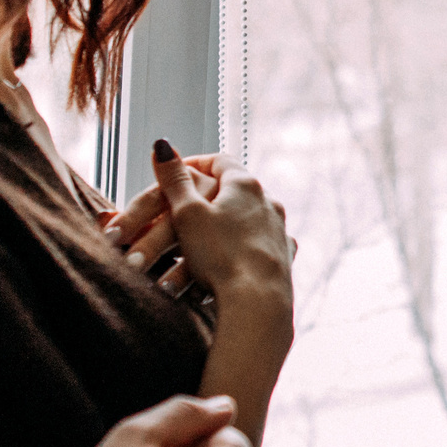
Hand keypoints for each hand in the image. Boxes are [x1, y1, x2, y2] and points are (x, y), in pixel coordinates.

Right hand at [108, 143, 292, 306]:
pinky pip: (260, 245)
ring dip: (228, 223)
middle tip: (186, 207)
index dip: (194, 164)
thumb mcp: (188, 214)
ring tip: (205, 236)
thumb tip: (162, 145)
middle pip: (236, 190)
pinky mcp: (284, 258)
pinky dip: (244, 247)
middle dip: (210, 196)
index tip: (175, 175)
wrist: (258, 301)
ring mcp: (280, 230)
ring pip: (250, 218)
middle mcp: (269, 202)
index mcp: (246, 185)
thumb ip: (175, 180)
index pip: (219, 160)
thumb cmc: (220, 256)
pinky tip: (233, 258)